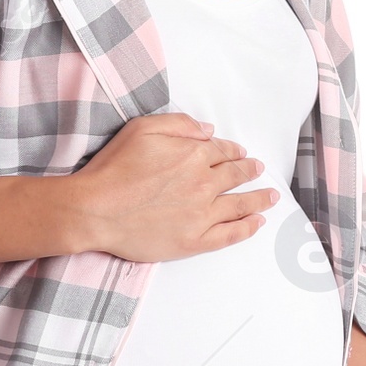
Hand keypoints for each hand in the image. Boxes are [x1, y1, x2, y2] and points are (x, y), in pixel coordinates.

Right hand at [68, 112, 278, 262]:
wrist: (95, 209)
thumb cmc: (113, 169)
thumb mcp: (142, 128)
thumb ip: (179, 125)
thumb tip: (209, 131)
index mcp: (192, 155)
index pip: (222, 151)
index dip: (234, 151)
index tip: (241, 154)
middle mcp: (202, 184)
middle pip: (235, 176)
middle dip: (250, 171)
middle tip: (259, 170)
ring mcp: (201, 215)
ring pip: (239, 205)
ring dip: (258, 199)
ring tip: (270, 197)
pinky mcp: (193, 241)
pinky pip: (229, 235)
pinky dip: (246, 228)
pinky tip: (256, 223)